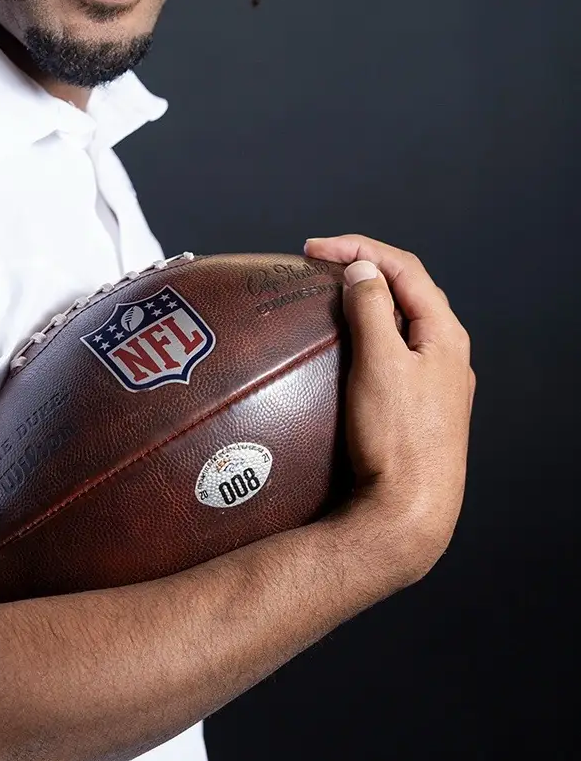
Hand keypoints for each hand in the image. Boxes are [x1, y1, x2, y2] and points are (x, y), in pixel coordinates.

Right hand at [303, 233, 474, 586]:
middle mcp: (447, 353)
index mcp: (445, 335)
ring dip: (367, 300)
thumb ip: (370, 308)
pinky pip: (396, 350)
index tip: (313, 250)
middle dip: (363, 268)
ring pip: (402, 321)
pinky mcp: (420, 406)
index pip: (405, 268)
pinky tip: (345, 345)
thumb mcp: (379, 363)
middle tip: (317, 266)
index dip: (359, 248)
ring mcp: (436, 381)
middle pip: (407, 290)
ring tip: (327, 297)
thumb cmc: (396, 438)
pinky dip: (369, 331)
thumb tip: (363, 270)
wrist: (409, 513)